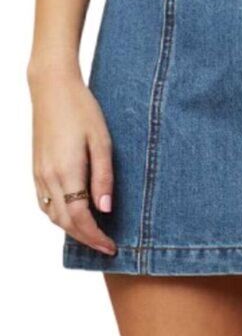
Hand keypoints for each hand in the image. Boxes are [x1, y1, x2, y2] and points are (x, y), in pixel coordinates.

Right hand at [29, 66, 116, 254]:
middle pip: (64, 222)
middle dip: (86, 238)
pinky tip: (72, 215)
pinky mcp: (36, 167)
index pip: (79, 218)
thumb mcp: (102, 141)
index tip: (111, 247)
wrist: (52, 88)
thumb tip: (105, 209)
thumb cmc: (82, 110)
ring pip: (52, 214)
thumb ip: (103, 177)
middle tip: (106, 246)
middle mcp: (48, 177)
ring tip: (93, 235)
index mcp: (66, 171)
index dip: (95, 237)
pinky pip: (44, 202)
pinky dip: (58, 216)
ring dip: (71, 230)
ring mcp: (38, 173)